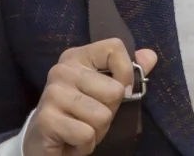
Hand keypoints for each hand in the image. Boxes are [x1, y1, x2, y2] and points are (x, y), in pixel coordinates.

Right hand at [22, 38, 157, 155]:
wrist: (42, 142)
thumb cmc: (78, 114)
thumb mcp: (103, 91)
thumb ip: (126, 73)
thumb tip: (150, 56)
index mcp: (77, 56)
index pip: (115, 48)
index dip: (126, 74)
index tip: (119, 91)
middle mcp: (62, 70)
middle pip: (114, 91)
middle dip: (109, 112)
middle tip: (90, 117)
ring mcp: (52, 93)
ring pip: (102, 116)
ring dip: (97, 131)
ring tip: (80, 128)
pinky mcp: (46, 119)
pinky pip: (87, 135)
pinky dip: (85, 145)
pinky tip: (72, 140)